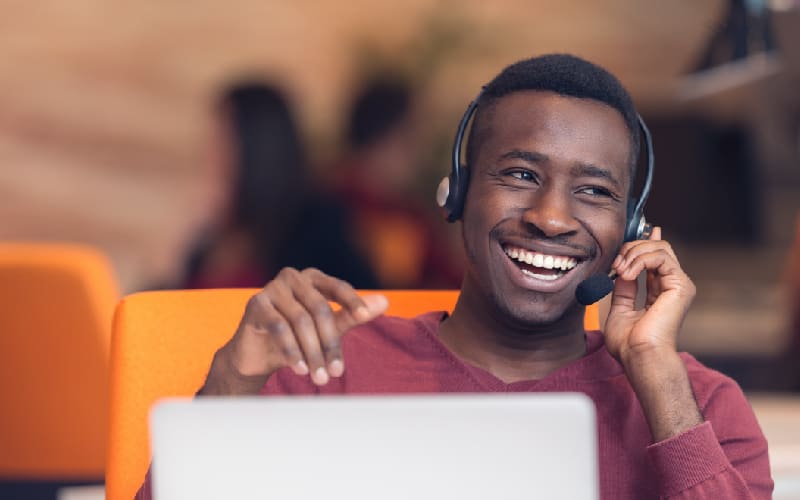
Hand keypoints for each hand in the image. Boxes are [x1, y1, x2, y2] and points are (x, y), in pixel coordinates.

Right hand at [217, 267, 387, 388]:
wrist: (257, 356)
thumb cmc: (297, 339)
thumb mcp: (328, 328)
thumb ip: (353, 315)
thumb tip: (385, 302)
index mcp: (313, 279)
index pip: (338, 287)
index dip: (352, 301)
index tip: (365, 315)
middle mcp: (293, 278)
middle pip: (320, 309)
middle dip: (330, 343)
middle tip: (337, 373)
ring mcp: (272, 288)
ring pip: (301, 321)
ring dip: (312, 353)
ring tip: (320, 377)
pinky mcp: (256, 303)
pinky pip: (279, 327)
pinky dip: (292, 350)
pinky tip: (299, 369)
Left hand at [603, 227, 695, 363]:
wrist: (639, 356)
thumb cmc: (629, 344)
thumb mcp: (620, 309)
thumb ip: (623, 288)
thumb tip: (622, 269)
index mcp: (660, 292)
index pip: (656, 257)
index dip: (643, 242)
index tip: (631, 233)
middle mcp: (672, 286)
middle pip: (657, 247)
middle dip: (632, 248)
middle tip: (615, 264)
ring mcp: (679, 285)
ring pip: (660, 247)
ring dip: (634, 253)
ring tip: (619, 270)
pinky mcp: (681, 285)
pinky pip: (661, 257)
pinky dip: (640, 260)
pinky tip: (627, 274)